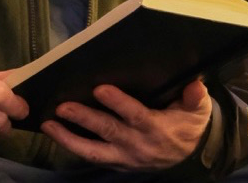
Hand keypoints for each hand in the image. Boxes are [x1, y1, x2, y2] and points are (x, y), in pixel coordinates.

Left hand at [40, 79, 211, 170]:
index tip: (100, 88)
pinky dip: (72, 147)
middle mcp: (138, 145)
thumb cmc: (189, 124)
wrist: (189, 157)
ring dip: (68, 139)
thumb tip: (195, 84)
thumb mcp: (198, 110)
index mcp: (157, 129)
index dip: (118, 103)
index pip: (135, 115)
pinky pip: (92, 157)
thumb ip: (195, 98)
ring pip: (93, 151)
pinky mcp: (116, 163)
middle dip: (84, 118)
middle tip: (62, 106)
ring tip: (48, 125)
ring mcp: (125, 158)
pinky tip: (55, 133)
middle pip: (108, 132)